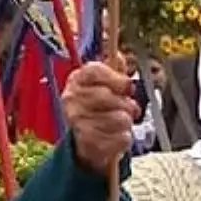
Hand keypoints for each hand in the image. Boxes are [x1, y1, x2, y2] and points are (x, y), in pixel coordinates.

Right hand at [63, 60, 137, 177]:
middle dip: (126, 104)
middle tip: (128, 108)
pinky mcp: (88, 142)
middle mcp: (71, 99)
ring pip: (120, 118)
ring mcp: (77, 121)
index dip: (118, 79)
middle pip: (109, 96)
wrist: (84, 140)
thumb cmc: (99, 107)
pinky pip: (122, 137)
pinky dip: (124, 138)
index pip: (96, 70)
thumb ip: (115, 69)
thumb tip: (119, 57)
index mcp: (77, 79)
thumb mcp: (105, 84)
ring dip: (126, 122)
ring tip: (119, 123)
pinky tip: (114, 136)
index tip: (128, 87)